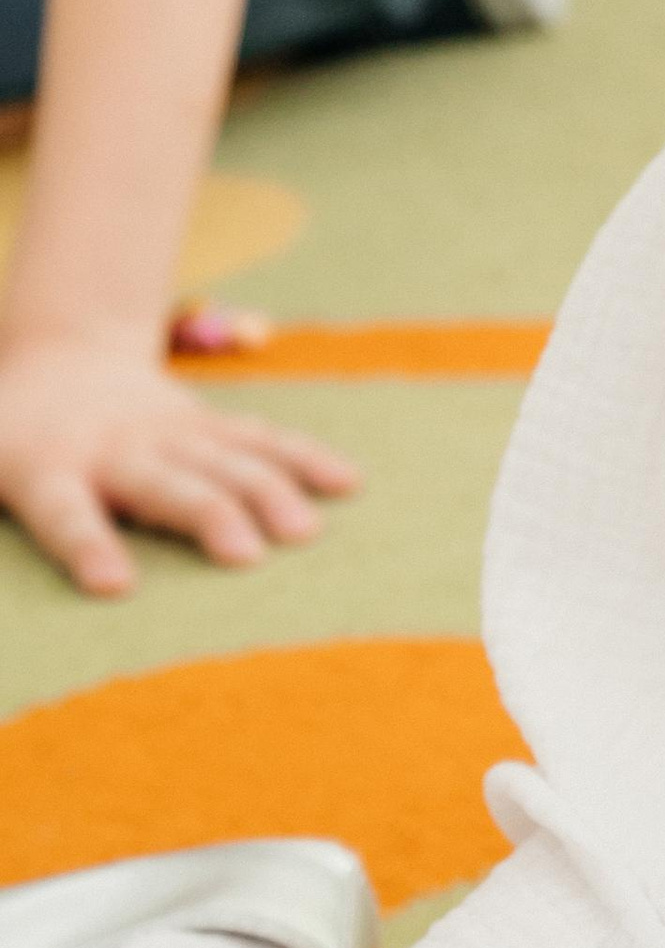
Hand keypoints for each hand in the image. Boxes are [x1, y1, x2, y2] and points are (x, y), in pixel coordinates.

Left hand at [0, 332, 357, 597]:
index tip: (114, 586)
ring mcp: (170, 431)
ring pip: (225, 459)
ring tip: (305, 533)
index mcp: (47, 471)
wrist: (60, 361)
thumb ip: (5, 499)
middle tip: (245, 557)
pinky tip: (347, 481)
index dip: (88, 546)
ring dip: (268, 492)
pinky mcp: (208, 425)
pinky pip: (262, 439)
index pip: (65, 514)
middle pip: (165, 485)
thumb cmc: (11, 439)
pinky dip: (304, 458)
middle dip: (208, 517)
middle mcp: (116, 449)